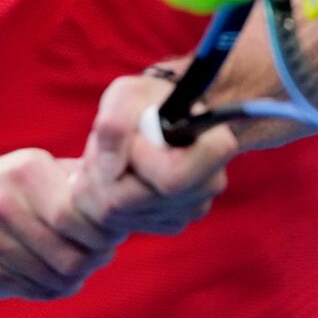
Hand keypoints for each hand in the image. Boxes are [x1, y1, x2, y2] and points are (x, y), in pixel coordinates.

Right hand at [0, 149, 124, 300]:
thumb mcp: (26, 169)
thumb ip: (72, 177)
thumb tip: (123, 192)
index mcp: (24, 172)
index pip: (80, 216)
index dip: (105, 232)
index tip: (113, 233)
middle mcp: (4, 205)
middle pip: (72, 254)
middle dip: (95, 258)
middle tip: (100, 254)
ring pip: (57, 278)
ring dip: (77, 277)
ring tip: (79, 266)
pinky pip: (36, 291)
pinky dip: (55, 289)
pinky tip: (55, 277)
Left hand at [71, 73, 239, 235]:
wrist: (152, 120)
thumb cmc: (144, 103)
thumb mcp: (126, 94)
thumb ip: (115, 120)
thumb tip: (110, 168)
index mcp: (215, 146)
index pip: (172, 177)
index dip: (140, 160)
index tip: (133, 138)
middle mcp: (210, 184)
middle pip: (140, 200)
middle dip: (109, 174)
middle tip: (109, 149)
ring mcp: (191, 209)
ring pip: (123, 214)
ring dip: (101, 184)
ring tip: (111, 157)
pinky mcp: (169, 223)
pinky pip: (121, 223)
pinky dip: (106, 199)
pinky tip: (118, 175)